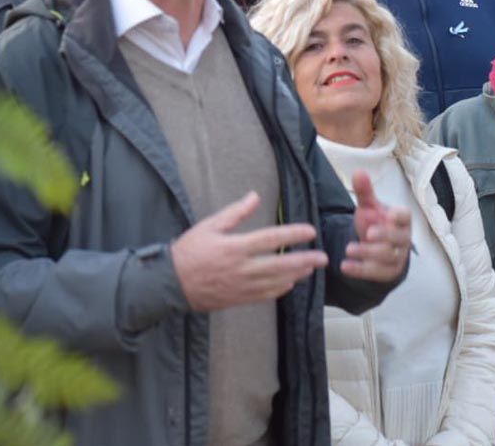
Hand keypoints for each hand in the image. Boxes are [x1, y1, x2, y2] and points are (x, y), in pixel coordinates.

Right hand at [171, 192, 327, 311]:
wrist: (171, 283)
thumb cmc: (188, 251)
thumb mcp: (208, 226)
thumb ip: (234, 212)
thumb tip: (254, 196)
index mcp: (235, 247)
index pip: (271, 239)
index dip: (293, 235)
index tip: (310, 231)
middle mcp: (242, 268)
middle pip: (281, 264)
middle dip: (305, 260)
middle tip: (324, 257)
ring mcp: (242, 286)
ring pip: (277, 282)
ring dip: (297, 275)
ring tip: (311, 269)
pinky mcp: (239, 299)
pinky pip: (266, 295)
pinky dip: (281, 289)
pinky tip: (290, 283)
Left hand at [340, 171, 410, 282]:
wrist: (374, 247)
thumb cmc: (376, 222)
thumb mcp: (368, 207)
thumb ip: (364, 191)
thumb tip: (358, 171)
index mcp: (401, 220)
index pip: (405, 216)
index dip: (399, 217)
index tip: (389, 215)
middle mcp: (403, 238)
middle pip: (398, 239)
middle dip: (384, 237)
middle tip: (367, 234)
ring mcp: (397, 256)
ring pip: (388, 257)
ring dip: (368, 253)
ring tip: (348, 249)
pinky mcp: (387, 272)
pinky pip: (377, 273)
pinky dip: (360, 270)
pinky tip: (345, 266)